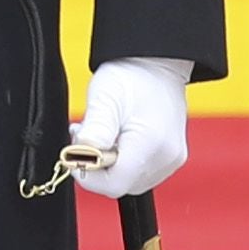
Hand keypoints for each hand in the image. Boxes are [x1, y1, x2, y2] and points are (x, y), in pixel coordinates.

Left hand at [65, 57, 192, 201]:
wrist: (157, 65)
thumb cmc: (132, 77)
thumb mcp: (105, 98)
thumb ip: (95, 130)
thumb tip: (81, 156)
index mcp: (150, 145)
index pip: (114, 184)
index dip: (89, 175)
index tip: (76, 154)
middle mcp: (166, 157)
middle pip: (122, 184)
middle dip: (98, 167)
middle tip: (87, 137)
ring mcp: (172, 159)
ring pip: (130, 180)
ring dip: (110, 165)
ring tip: (102, 135)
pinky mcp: (172, 158)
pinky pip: (141, 172)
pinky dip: (124, 162)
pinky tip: (117, 140)